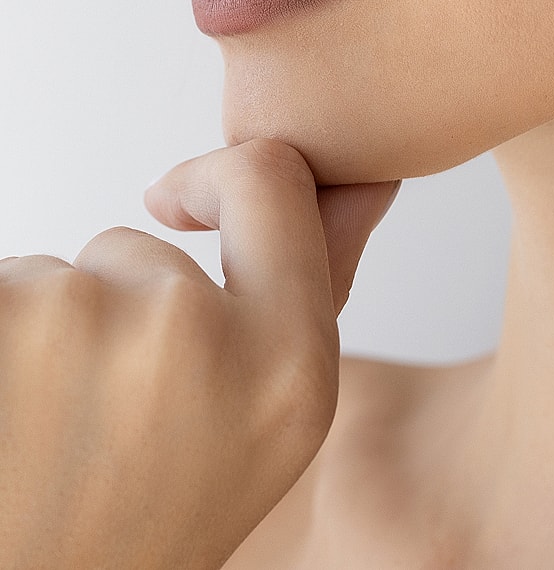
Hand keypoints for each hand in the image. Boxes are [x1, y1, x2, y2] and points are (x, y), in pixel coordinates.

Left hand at [0, 138, 399, 569]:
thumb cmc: (136, 535)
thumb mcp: (267, 431)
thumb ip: (303, 304)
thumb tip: (359, 182)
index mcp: (289, 369)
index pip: (270, 179)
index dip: (219, 180)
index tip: (179, 199)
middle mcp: (193, 333)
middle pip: (137, 252)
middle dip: (111, 311)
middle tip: (95, 428)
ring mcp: (81, 320)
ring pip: (54, 280)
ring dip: (39, 337)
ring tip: (38, 439)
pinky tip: (5, 414)